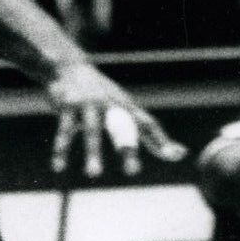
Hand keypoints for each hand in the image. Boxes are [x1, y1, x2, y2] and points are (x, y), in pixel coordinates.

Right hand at [46, 63, 185, 177]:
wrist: (68, 66)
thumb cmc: (104, 95)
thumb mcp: (127, 109)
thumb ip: (149, 133)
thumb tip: (180, 154)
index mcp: (127, 107)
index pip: (148, 124)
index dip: (162, 140)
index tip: (176, 155)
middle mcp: (111, 105)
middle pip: (122, 129)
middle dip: (127, 148)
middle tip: (133, 172)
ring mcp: (90, 104)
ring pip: (92, 131)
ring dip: (93, 153)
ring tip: (94, 174)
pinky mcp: (69, 105)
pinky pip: (65, 131)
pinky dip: (62, 149)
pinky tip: (59, 167)